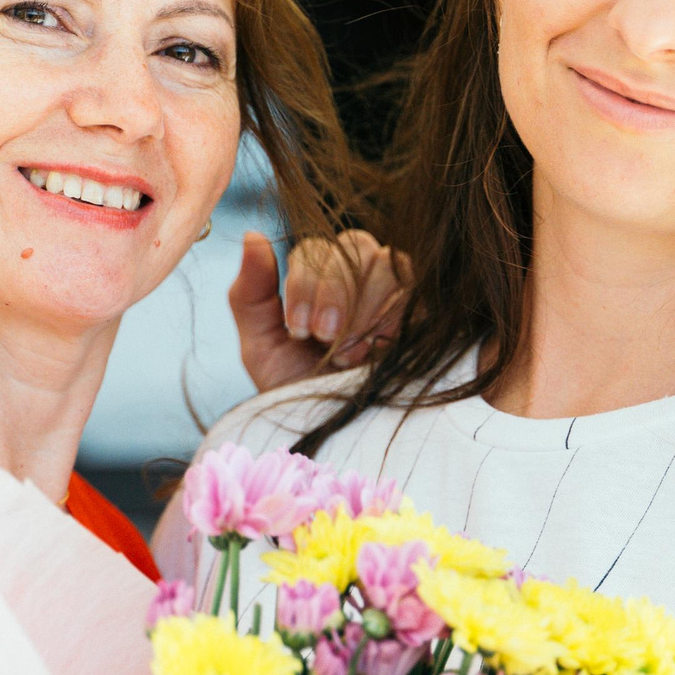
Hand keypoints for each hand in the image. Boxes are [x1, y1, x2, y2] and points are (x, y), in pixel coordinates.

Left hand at [230, 228, 409, 393]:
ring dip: (362, 306)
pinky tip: (380, 347)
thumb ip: (251, 294)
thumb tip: (253, 235)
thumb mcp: (263, 349)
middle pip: (353, 246)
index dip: (307, 282)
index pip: (316, 249)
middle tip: (324, 336)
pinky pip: (413, 285)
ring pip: (385, 261)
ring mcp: (395, 293)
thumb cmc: (299, 397)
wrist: (340, 438)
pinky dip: (391, 313)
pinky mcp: (424, 311)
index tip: (299, 329)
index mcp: (318, 282)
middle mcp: (359, 280)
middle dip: (333, 291)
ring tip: (350, 354)